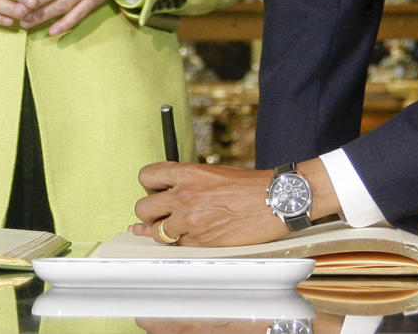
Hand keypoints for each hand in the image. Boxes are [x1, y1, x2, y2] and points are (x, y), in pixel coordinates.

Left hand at [133, 163, 289, 246]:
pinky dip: (185, 241)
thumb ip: (188, 182)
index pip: (147, 176)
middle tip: (163, 212)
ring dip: (164, 230)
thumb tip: (166, 194)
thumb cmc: (250, 186)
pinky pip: (179, 245)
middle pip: (143, 208)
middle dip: (150, 212)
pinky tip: (198, 233)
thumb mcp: (214, 173)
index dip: (150, 186)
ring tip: (179, 225)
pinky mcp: (200, 241)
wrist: (274, 201)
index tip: (156, 191)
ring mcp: (190, 221)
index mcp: (188, 173)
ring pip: (156, 232)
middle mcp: (184, 196)